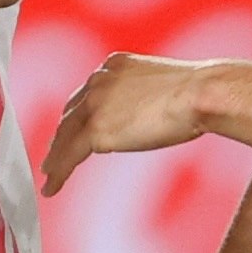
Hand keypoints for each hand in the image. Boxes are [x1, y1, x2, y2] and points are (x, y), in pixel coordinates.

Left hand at [39, 52, 217, 195]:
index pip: (88, 94)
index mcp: (113, 66)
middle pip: (71, 114)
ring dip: (55, 157)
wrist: (202, 93)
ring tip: (48, 174)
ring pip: (65, 135)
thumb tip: (149, 113)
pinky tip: (52, 186)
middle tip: (54, 153)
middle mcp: (98, 81)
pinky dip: (59, 172)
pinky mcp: (97, 129)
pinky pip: (70, 154)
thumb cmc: (201, 92)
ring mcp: (94, 105)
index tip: (73, 128)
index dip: (78, 114)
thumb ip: (145, 96)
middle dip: (62, 135)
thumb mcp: (164, 86)